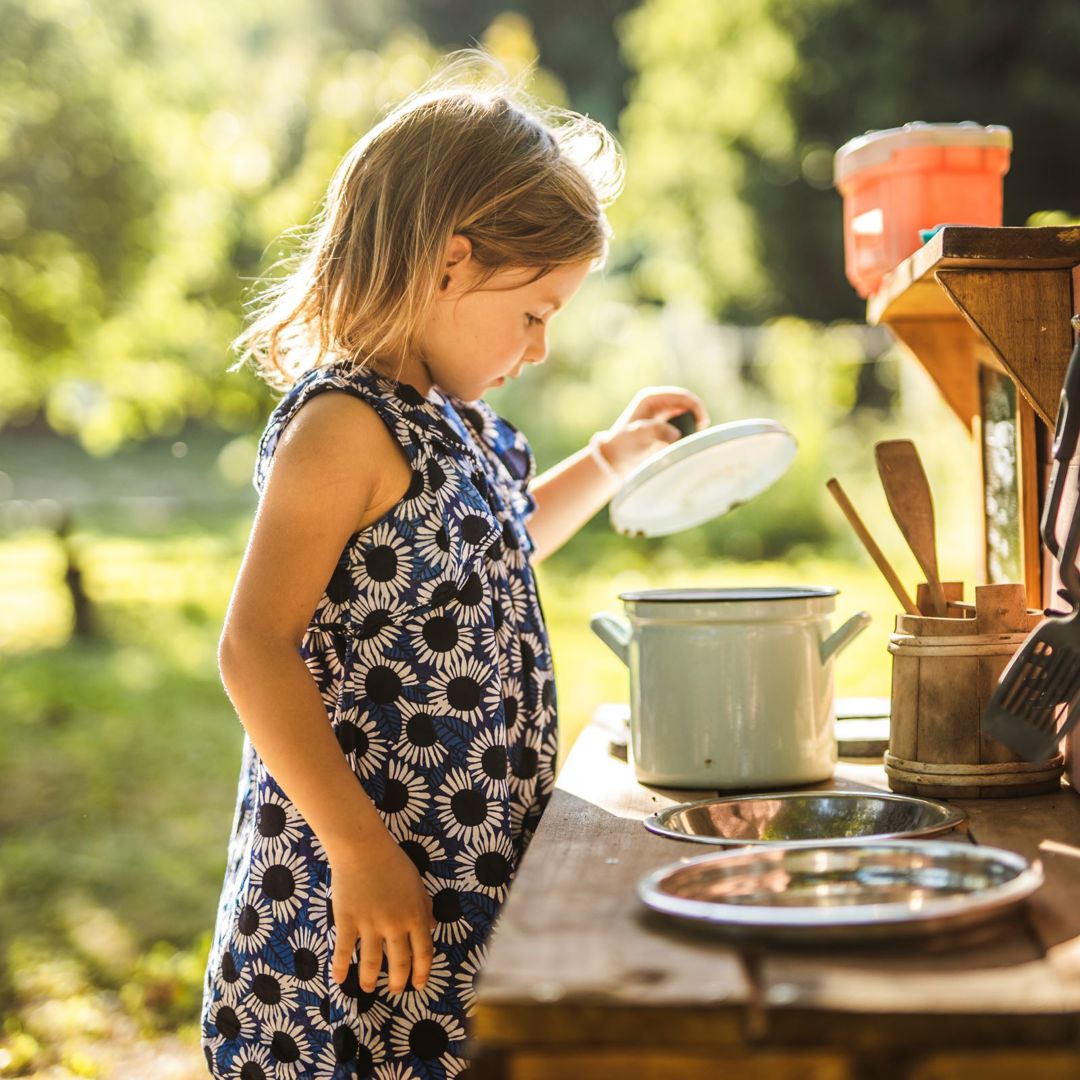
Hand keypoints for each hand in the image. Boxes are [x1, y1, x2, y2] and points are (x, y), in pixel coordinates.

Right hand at [328, 831, 435, 993]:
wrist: (363, 848)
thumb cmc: (393, 863)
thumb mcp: (417, 884)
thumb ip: (425, 908)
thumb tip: (432, 928)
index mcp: (416, 916)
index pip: (423, 953)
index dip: (422, 973)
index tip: (419, 985)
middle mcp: (395, 925)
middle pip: (399, 963)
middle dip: (398, 982)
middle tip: (395, 990)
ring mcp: (370, 925)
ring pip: (371, 963)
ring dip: (369, 980)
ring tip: (368, 988)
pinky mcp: (347, 921)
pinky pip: (343, 951)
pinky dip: (340, 968)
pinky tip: (340, 979)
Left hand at [594, 386, 709, 476]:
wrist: (616, 457)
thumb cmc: (624, 445)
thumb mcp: (638, 436)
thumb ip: (656, 431)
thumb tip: (676, 434)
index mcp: (651, 398)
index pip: (681, 396)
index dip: (696, 407)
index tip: (702, 423)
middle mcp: (658, 402)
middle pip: (686, 403)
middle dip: (696, 415)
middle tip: (701, 432)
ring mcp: (661, 412)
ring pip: (686, 413)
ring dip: (693, 422)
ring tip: (695, 436)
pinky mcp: (664, 423)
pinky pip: (683, 422)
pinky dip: (688, 429)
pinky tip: (689, 440)